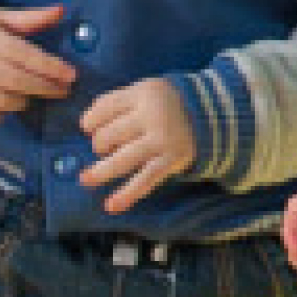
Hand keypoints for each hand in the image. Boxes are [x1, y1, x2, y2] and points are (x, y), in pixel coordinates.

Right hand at [0, 3, 77, 126]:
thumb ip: (29, 18)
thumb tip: (61, 11)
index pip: (24, 55)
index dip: (51, 67)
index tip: (71, 76)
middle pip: (16, 81)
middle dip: (44, 88)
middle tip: (62, 90)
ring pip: (1, 102)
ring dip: (23, 101)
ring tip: (31, 94)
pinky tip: (5, 107)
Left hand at [78, 81, 198, 211]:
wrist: (212, 113)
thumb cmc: (168, 104)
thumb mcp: (146, 90)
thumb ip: (119, 102)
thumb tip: (87, 126)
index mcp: (142, 92)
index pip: (104, 107)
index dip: (90, 121)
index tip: (89, 129)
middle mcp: (152, 114)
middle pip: (109, 134)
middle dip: (101, 144)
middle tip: (105, 147)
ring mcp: (162, 139)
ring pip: (122, 159)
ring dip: (101, 171)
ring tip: (85, 180)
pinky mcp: (171, 160)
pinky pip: (145, 179)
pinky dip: (128, 194)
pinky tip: (112, 206)